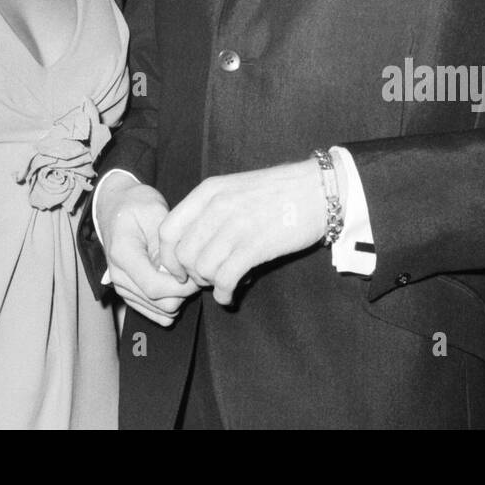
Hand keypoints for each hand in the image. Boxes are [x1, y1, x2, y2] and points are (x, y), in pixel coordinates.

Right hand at [97, 175, 200, 327]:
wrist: (116, 207)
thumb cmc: (137, 205)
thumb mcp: (155, 212)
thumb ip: (166, 244)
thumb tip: (179, 272)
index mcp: (122, 254)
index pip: (154, 286)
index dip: (182, 285)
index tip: (196, 272)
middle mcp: (119, 276)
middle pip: (160, 303)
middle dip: (184, 292)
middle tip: (195, 270)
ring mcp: (123, 288)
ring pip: (161, 312)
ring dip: (179, 297)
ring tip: (185, 273)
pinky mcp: (130, 294)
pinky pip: (156, 313)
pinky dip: (171, 302)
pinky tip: (176, 282)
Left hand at [157, 160, 328, 305]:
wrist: (317, 189)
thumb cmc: (276, 192)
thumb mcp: (234, 189)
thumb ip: (208, 211)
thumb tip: (187, 247)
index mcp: (208, 191)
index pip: (167, 231)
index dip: (167, 258)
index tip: (178, 270)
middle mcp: (216, 206)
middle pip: (182, 255)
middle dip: (190, 275)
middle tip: (206, 279)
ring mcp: (236, 225)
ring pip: (201, 269)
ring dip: (208, 283)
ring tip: (222, 283)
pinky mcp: (256, 246)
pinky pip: (225, 279)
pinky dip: (223, 294)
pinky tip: (229, 295)